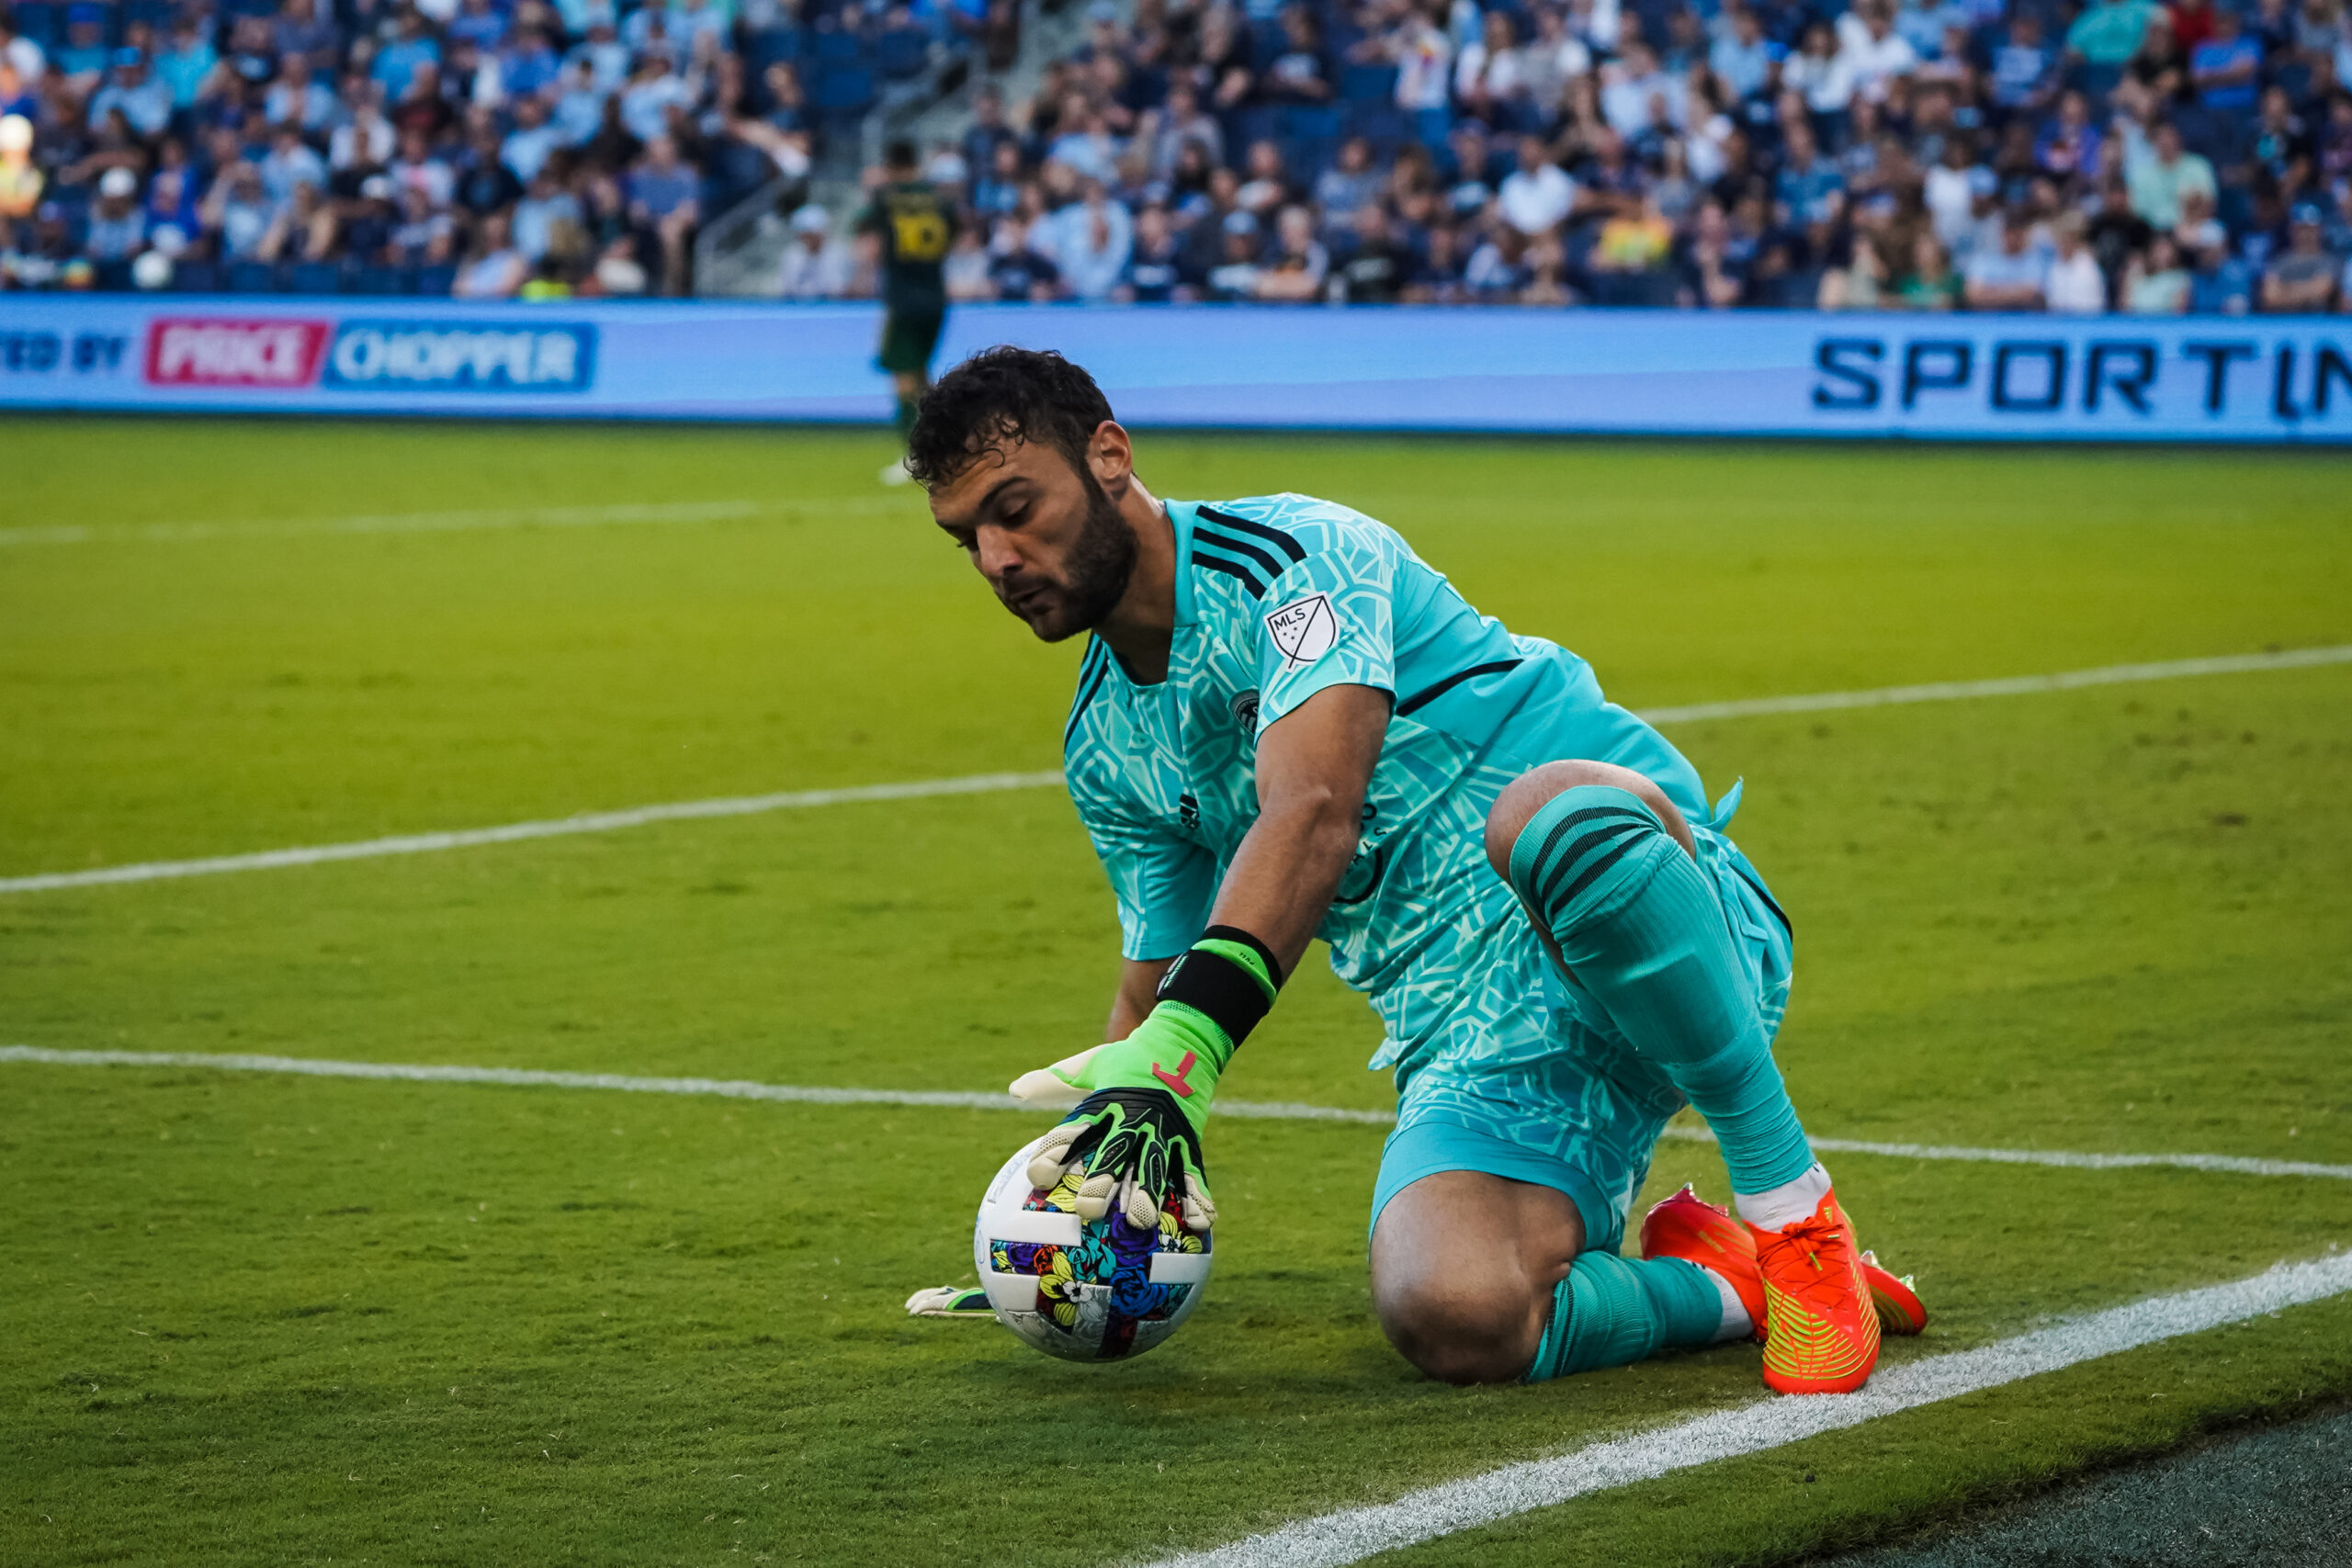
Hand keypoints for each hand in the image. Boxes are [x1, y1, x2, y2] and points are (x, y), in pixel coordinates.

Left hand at [1009, 1010, 1226, 1232]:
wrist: (1183, 1041)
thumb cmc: (1129, 1059)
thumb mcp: (1089, 1065)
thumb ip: (1053, 1082)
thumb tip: (1014, 1090)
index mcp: (1103, 1103)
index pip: (1074, 1130)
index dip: (1055, 1153)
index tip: (1038, 1178)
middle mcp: (1132, 1118)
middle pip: (1114, 1153)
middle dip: (1101, 1181)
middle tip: (1088, 1210)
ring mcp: (1163, 1130)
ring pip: (1154, 1166)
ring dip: (1147, 1193)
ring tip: (1140, 1220)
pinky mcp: (1189, 1140)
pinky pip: (1193, 1172)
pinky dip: (1197, 1197)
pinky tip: (1199, 1224)